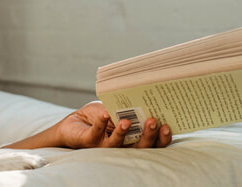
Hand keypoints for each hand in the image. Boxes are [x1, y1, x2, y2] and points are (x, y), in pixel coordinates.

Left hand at [56, 101, 171, 148]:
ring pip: (118, 144)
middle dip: (148, 136)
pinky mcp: (90, 141)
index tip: (167, 126)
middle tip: (153, 122)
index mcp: (133, 138)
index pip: (152, 142)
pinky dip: (101, 123)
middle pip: (139, 146)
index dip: (161, 137)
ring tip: (127, 121)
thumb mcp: (116, 109)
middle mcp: (122, 146)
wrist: (75, 122)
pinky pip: (97, 133)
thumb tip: (142, 95)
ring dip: (123, 132)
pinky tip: (105, 114)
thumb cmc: (99, 115)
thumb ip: (128, 108)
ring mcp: (105, 145)